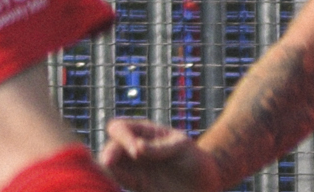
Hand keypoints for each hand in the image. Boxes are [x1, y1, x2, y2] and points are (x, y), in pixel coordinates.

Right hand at [100, 118, 222, 190]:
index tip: (136, 151)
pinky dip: (114, 183)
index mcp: (144, 133)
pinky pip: (120, 181)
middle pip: (109, 148)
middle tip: (110, 164)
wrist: (204, 182)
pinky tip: (117, 184)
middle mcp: (134, 149)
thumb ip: (159, 148)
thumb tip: (136, 149)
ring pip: (110, 167)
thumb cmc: (194, 159)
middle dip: (108, 155)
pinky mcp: (138, 186)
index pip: (119, 128)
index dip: (122, 137)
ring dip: (108, 171)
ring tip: (114, 177)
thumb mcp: (181, 147)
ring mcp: (134, 168)